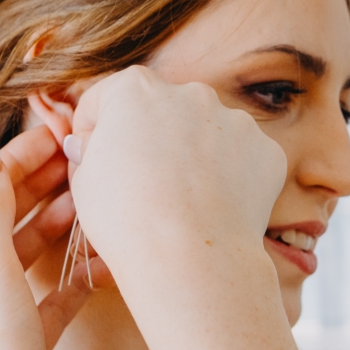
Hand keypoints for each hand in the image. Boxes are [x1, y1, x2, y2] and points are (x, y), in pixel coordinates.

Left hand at [0, 126, 97, 349]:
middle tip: (83, 159)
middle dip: (42, 185)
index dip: (16, 157)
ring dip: (61, 226)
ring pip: (30, 254)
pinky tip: (100, 264)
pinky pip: (51, 296)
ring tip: (96, 202)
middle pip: (3, 216)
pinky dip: (74, 276)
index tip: (56, 133)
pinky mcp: (22, 345)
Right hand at [66, 66, 286, 284]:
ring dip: (193, 155)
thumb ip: (89, 149)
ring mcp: (234, 120)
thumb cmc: (126, 221)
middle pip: (162, 111)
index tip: (93, 154)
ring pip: (206, 132)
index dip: (94, 128)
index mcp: (136, 90)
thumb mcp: (84, 181)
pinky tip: (213, 206)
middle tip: (142, 183)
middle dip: (150, 138)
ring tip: (181, 200)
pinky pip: (241, 158)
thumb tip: (92, 142)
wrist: (189, 259)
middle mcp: (190, 93)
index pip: (108, 97)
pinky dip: (229, 176)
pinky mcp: (265, 150)